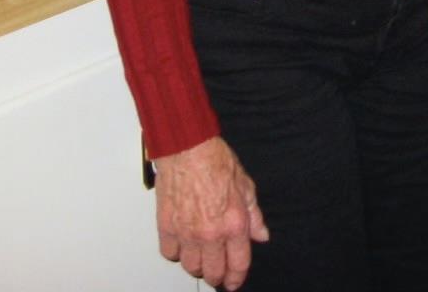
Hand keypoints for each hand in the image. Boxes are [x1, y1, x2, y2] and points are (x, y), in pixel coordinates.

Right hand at [153, 135, 269, 289]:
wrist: (188, 149)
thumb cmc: (215, 161)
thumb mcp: (246, 186)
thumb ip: (254, 216)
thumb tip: (261, 235)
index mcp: (234, 224)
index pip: (238, 264)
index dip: (236, 278)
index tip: (234, 282)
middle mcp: (210, 233)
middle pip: (213, 272)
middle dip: (217, 275)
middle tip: (217, 270)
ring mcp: (186, 232)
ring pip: (190, 267)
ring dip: (196, 265)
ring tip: (200, 256)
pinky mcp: (166, 227)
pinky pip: (169, 253)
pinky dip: (176, 252)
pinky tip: (182, 244)